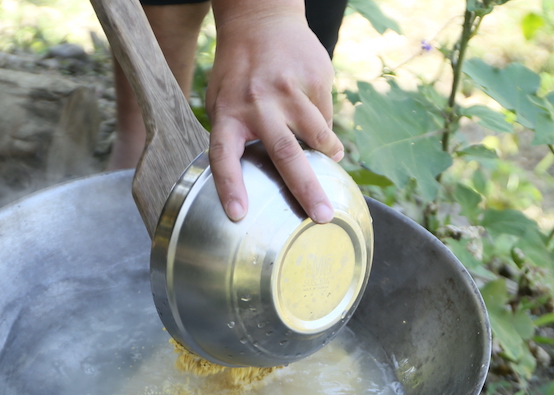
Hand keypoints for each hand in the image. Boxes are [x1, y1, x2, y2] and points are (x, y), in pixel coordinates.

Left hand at [206, 0, 342, 222]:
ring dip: (327, 154)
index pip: (224, 156)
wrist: (261, 20)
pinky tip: (313, 115)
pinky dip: (322, 126)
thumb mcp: (221, 101)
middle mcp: (259, 103)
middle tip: (322, 216)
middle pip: (285, 153)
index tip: (239, 214)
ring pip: (317, 135)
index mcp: (229, 113)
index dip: (230, 187)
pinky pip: (325, 116)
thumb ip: (233, 135)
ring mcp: (291, 89)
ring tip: (332, 165)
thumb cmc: (238, 73)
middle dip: (306, 189)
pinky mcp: (316, 78)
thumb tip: (250, 182)